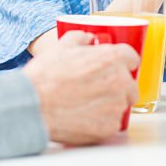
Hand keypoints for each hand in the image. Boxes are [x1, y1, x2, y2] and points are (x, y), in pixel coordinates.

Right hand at [22, 30, 139, 144]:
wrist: (33, 106)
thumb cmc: (45, 76)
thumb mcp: (61, 47)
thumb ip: (80, 38)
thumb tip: (87, 39)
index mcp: (112, 58)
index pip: (132, 58)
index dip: (123, 62)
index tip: (116, 67)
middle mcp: (120, 82)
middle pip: (130, 85)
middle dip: (118, 86)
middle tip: (97, 89)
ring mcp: (116, 106)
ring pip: (121, 105)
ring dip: (109, 105)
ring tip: (86, 105)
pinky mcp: (109, 127)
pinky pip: (112, 123)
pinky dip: (101, 122)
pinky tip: (84, 118)